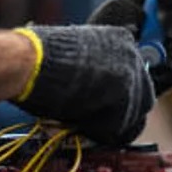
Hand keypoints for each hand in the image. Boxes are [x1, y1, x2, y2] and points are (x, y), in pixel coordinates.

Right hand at [12, 24, 154, 144]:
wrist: (30, 62)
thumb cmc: (40, 58)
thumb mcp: (75, 55)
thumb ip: (95, 70)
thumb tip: (96, 91)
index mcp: (120, 38)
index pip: (133, 76)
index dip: (116, 95)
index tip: (101, 104)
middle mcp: (132, 55)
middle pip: (141, 97)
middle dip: (120, 112)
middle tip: (94, 119)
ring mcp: (132, 77)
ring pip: (133, 116)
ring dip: (109, 124)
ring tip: (82, 121)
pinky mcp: (127, 99)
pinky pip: (121, 129)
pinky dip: (103, 133)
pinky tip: (82, 124)